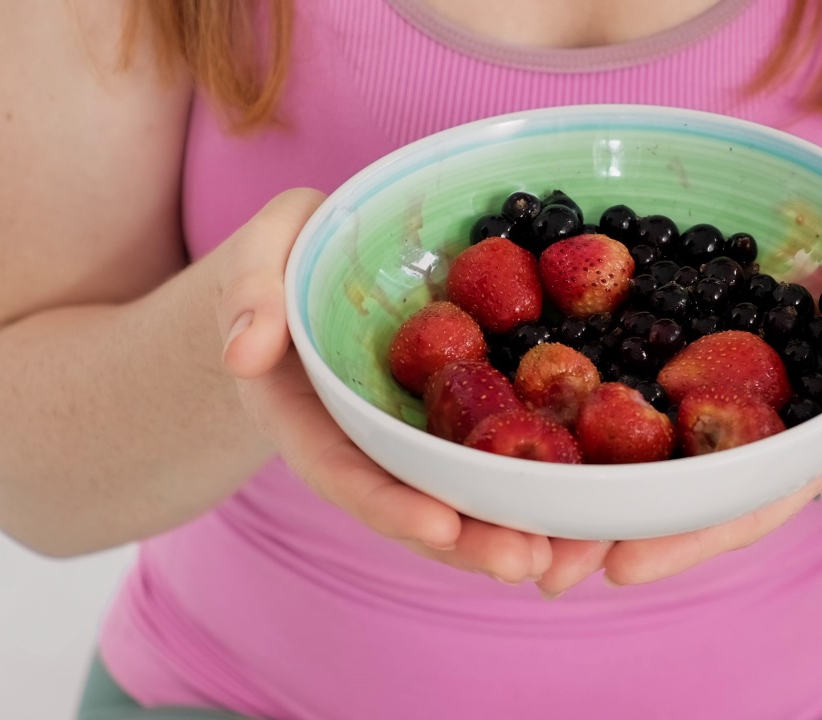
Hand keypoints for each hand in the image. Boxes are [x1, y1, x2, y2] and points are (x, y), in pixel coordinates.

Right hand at [213, 189, 550, 584]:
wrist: (316, 272)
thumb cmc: (284, 259)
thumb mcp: (261, 253)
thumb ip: (249, 291)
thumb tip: (247, 353)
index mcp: (307, 417)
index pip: (345, 472)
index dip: (389, 505)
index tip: (438, 526)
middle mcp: (362, 446)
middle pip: (411, 507)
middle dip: (467, 542)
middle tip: (526, 560)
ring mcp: (409, 442)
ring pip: (456, 502)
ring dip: (507, 532)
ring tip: (565, 554)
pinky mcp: (451, 424)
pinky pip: (486, 464)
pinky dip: (525, 494)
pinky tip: (574, 513)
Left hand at [536, 252, 821, 594]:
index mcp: (820, 439)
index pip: (756, 499)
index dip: (694, 534)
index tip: (625, 565)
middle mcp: (765, 444)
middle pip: (685, 502)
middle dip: (615, 537)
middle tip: (541, 568)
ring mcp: (727, 421)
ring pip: (651, 472)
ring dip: (584, 504)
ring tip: (512, 538)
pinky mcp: (694, 387)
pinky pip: (636, 418)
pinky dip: (586, 442)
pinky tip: (528, 457)